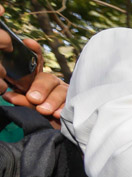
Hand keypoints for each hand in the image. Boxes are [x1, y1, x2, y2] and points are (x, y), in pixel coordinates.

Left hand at [0, 9, 65, 124]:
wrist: (60, 133)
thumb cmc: (41, 116)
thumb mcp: (29, 106)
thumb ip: (21, 100)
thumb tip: (8, 95)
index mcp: (38, 80)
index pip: (36, 62)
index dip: (34, 51)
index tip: (27, 43)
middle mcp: (53, 84)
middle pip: (48, 79)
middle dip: (40, 88)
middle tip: (33, 98)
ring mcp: (66, 93)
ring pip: (61, 91)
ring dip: (52, 101)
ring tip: (44, 111)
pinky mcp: (77, 104)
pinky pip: (72, 104)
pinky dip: (63, 109)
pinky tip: (57, 115)